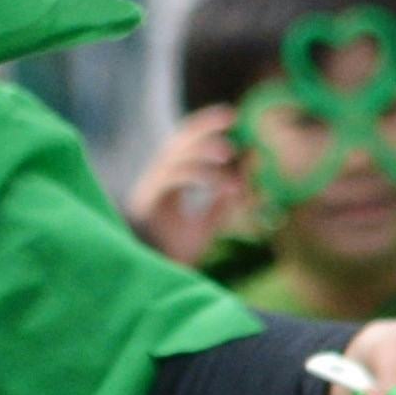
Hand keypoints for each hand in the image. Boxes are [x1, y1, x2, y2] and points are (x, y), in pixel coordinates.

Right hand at [122, 110, 256, 267]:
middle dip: (203, 127)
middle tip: (232, 119)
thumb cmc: (177, 255)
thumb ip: (223, 203)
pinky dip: (201, 176)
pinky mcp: (148, 203)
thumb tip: (247, 177)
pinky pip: (174, 178)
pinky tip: (225, 183)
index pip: (182, 143)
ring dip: (203, 152)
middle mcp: (154, 181)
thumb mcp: (207, 226)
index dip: (204, 126)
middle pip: (176, 142)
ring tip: (230, 154)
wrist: (158, 280)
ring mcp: (149, 191)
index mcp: (165, 182)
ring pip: (174, 158)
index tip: (231, 114)